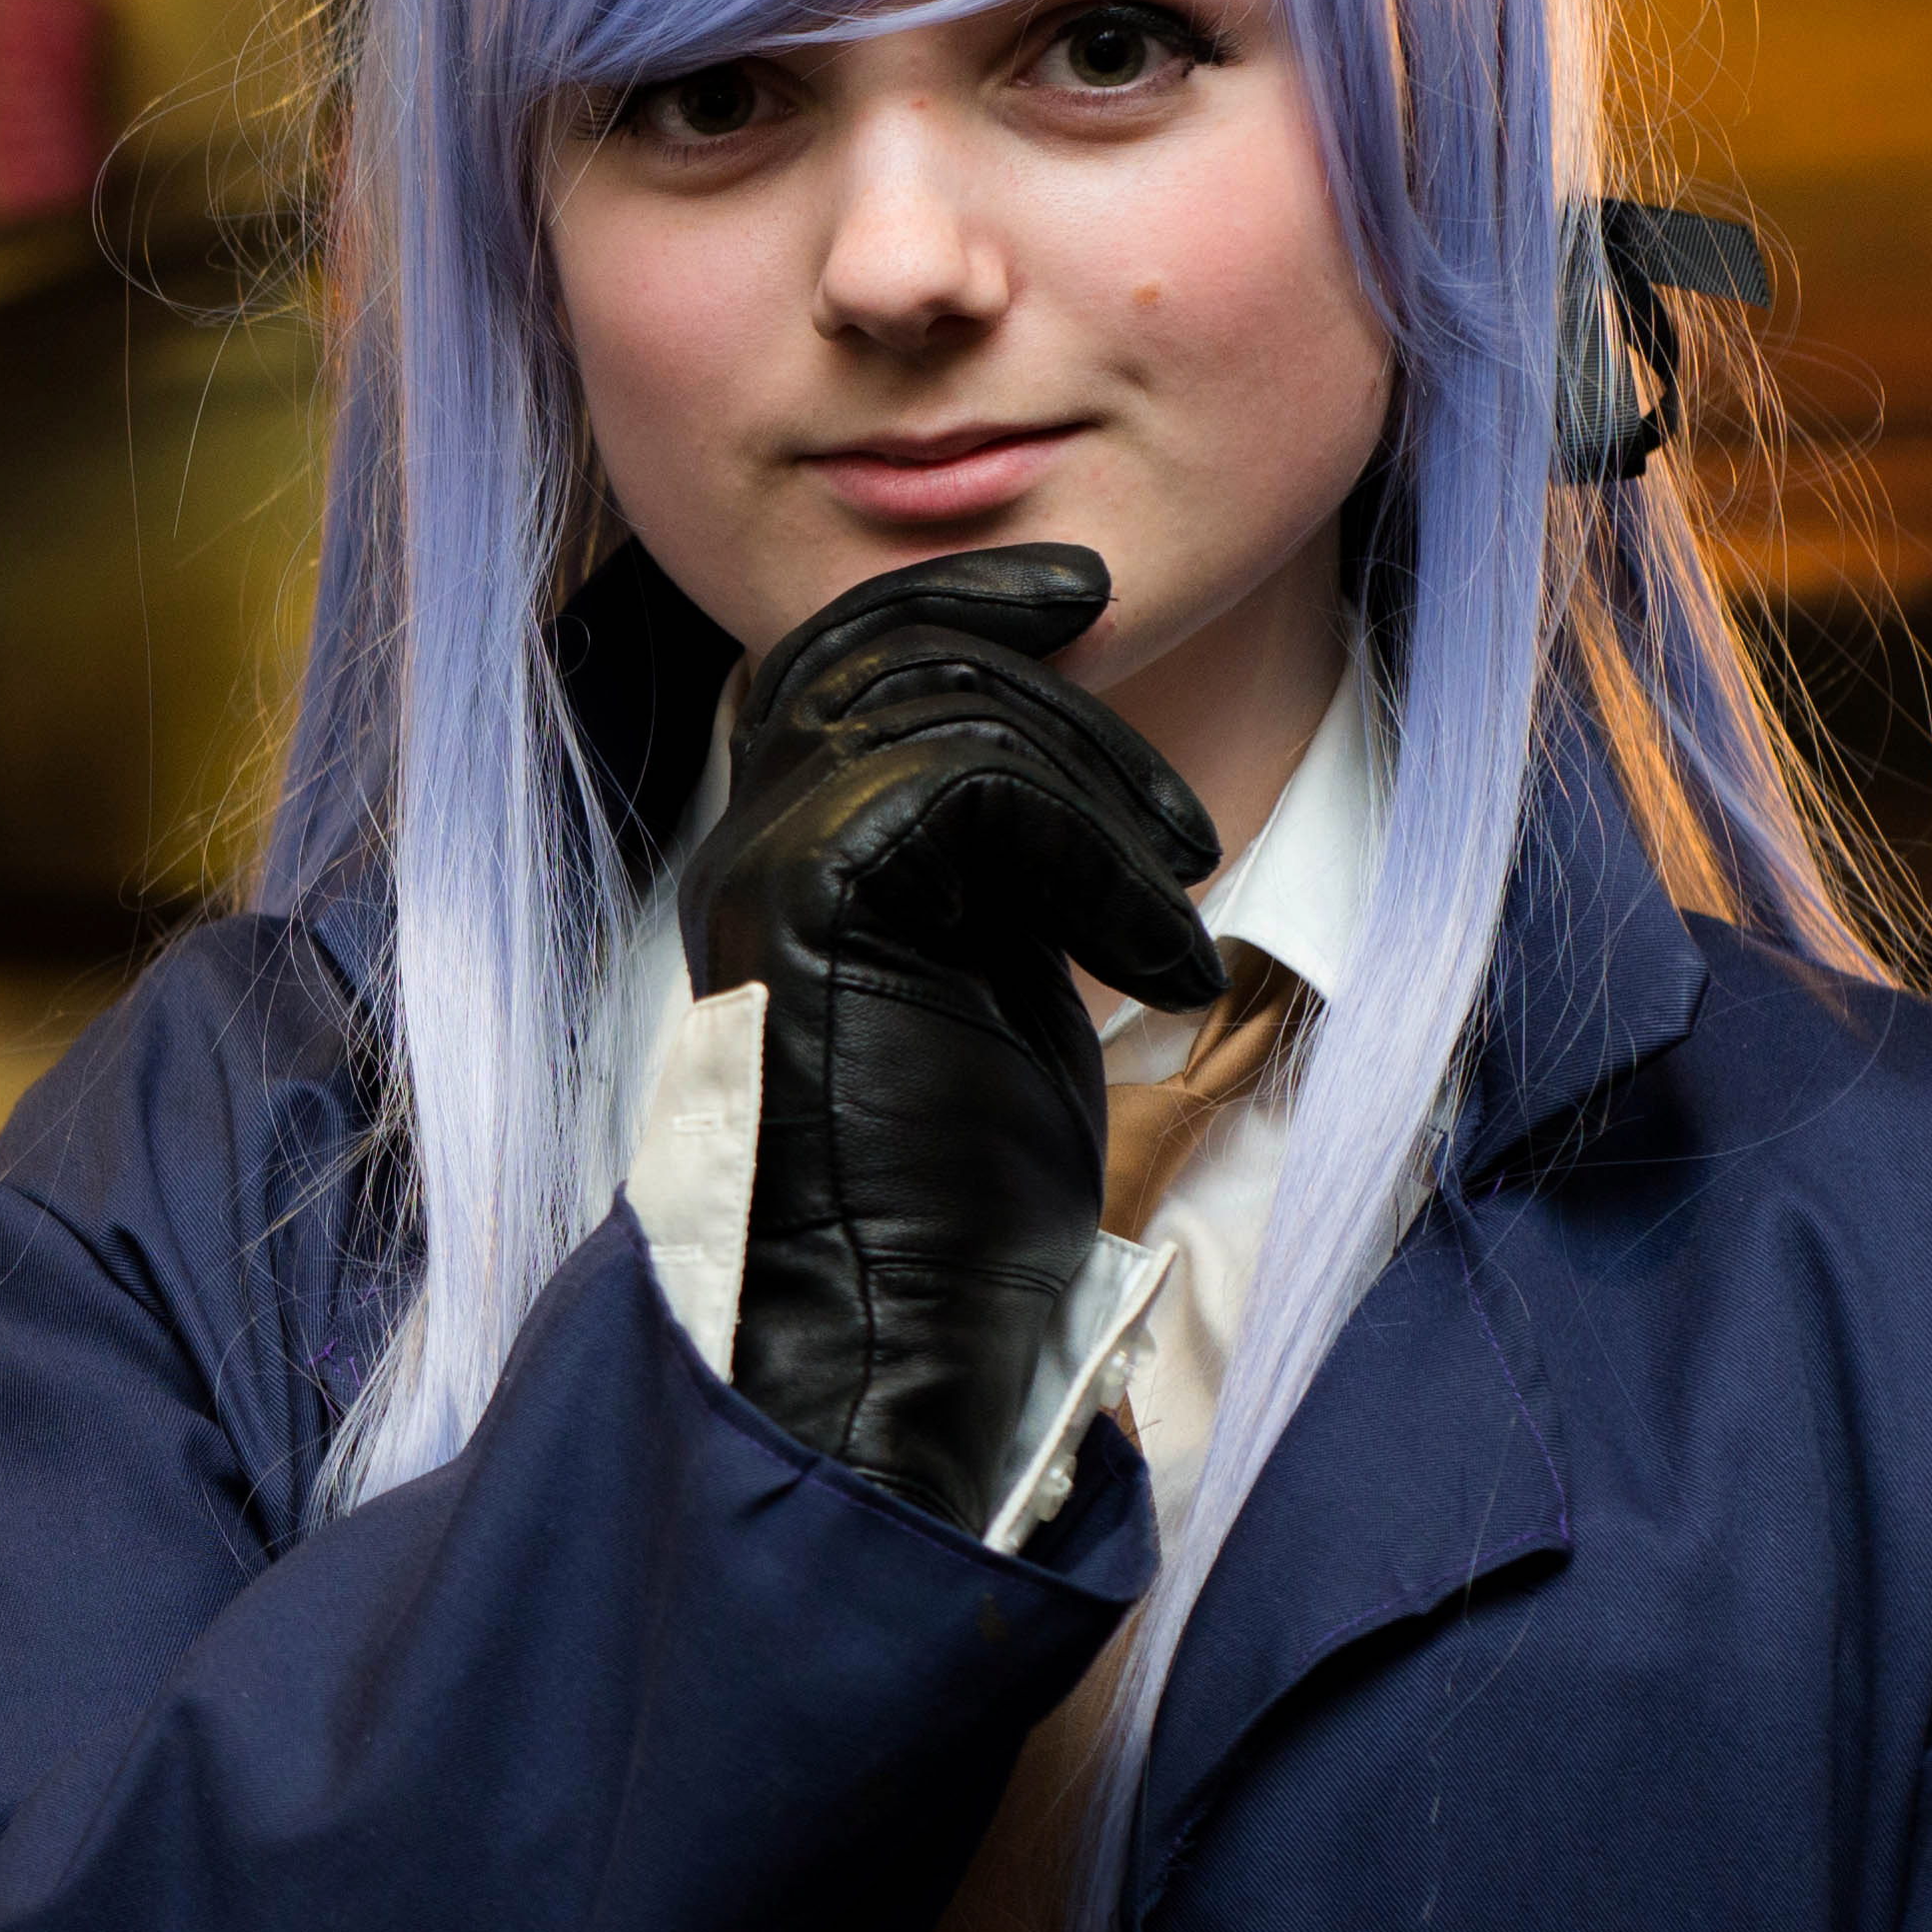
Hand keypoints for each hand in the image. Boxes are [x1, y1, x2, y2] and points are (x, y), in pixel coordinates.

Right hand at [677, 543, 1222, 1528]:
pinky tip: (1158, 960)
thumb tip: (1063, 778)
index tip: (1075, 594)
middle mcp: (748, 852)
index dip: (952, 597)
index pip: (836, 661)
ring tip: (1183, 886)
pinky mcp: (814, 903)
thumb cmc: (945, 1208)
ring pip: (944, 705)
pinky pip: (978, 786)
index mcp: (780, 865)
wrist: (877, 1337)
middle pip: (880, 648)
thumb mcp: (986, 987)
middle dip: (1031, 648)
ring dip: (1104, 773)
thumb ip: (990, 873)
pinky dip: (1103, 859)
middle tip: (1166, 755)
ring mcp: (768, 871)